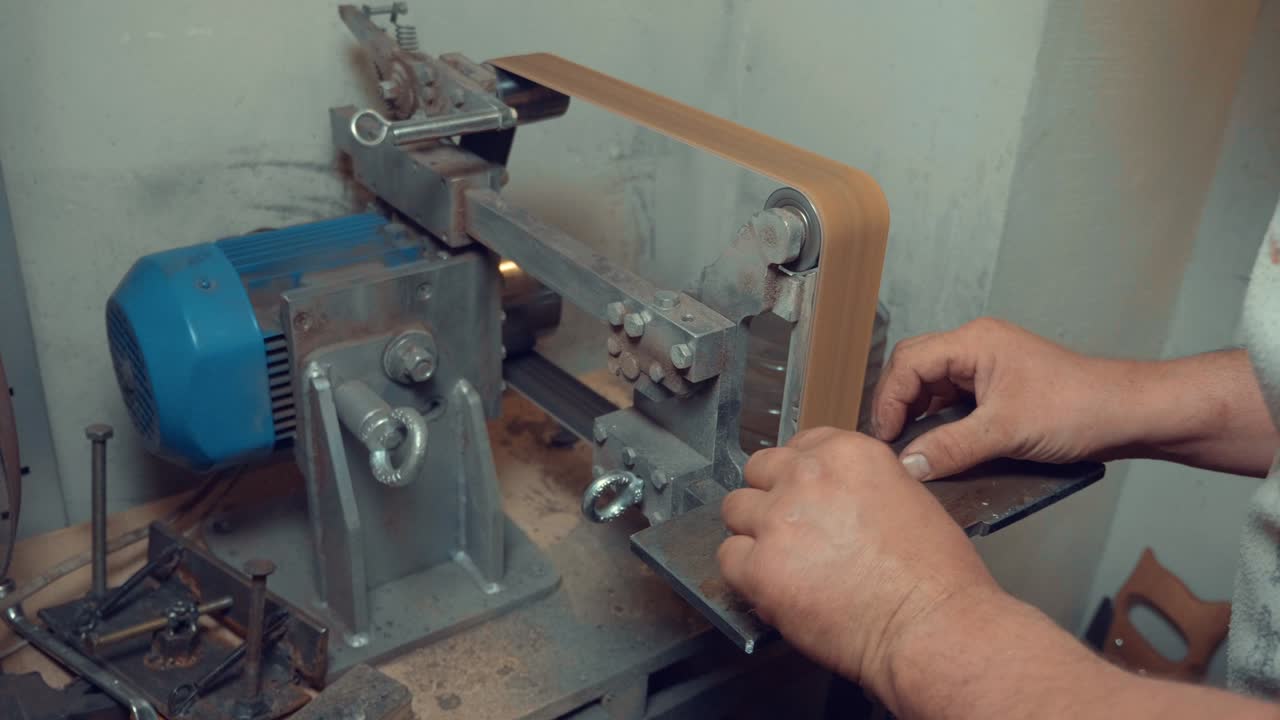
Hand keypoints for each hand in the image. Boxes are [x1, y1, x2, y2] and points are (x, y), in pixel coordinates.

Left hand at [717, 428, 996, 694]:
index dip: (797, 475)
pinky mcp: (760, 567)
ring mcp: (778, 520)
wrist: (930, 625)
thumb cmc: (934, 575)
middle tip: (790, 529)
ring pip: (735, 510)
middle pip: (758, 471)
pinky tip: (772, 585)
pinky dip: (744, 573)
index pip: (796, 447)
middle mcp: (806, 477)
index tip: (802, 495)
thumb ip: (856, 485)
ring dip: (752, 532)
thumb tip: (831, 497)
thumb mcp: (906, 497)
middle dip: (770, 497)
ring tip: (780, 559)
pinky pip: (728, 558)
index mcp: (846, 454)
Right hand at [871, 317, 1133, 480]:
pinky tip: (938, 445)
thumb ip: (951, 447)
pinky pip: (954, 401)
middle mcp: (976, 348)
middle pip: (914, 368)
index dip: (888, 400)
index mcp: (974, 342)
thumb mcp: (1006, 431)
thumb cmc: (1079, 407)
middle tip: (890, 440)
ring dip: (918, 414)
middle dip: (897, 403)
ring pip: (932, 385)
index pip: (908, 362)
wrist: (1128, 414)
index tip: (886, 437)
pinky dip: (940, 422)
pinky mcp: (998, 389)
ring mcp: (988, 367)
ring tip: (910, 446)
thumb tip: (908, 464)